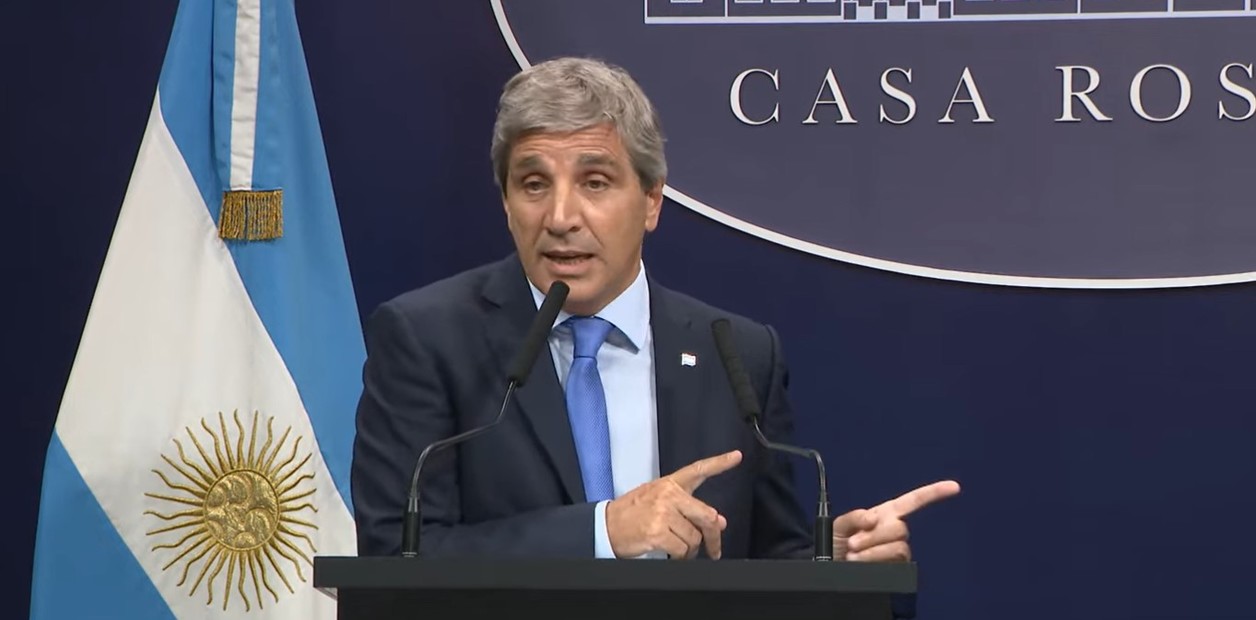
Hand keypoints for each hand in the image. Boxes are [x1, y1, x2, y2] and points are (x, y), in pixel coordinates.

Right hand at [605, 450, 741, 559]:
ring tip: (678, 549)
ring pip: (695, 538)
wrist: (606, 526)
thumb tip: (720, 522)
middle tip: (714, 549)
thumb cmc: (632, 514)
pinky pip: (682, 550)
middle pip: (707, 516)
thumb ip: (688, 508)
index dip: (720, 463)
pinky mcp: (657, 532)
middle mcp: (668, 495)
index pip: (698, 470)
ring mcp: (662, 513)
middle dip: (714, 537)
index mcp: (668, 484)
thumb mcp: (657, 501)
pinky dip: (680, 557)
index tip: (737, 456)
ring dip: (691, 550)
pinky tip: (671, 555)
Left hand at [833, 480, 960, 561]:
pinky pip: (895, 562)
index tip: (954, 486)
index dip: (933, 493)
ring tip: (854, 555)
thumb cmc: (837, 544)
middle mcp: (894, 531)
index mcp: (885, 514)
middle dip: (873, 536)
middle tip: (853, 543)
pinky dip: (875, 561)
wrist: (833, 568)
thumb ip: (854, 517)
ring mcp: (897, 550)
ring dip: (872, 551)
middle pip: (900, 528)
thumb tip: (873, 519)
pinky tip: (861, 563)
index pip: (913, 501)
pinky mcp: (897, 568)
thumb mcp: (839, 525)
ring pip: (898, 546)